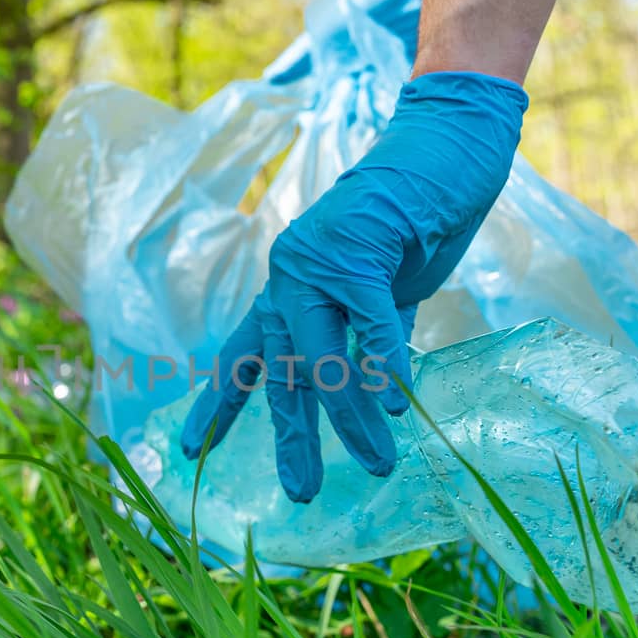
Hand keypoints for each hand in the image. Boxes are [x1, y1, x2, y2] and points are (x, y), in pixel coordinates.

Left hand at [180, 71, 527, 500]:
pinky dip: (384, 366)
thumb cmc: (417, 217)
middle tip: (301, 491)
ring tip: (376, 462)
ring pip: (325, 359)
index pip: (244, 355)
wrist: (444, 146)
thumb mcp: (382, 288)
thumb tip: (372, 393)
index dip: (218, 403)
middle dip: (294, 437)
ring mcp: (318, 263)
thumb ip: (366, 333)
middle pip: (284, 373)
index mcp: (288, 286)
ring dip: (351, 417)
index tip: (193, 448)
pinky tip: (398, 405)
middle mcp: (290, 277)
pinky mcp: (359, 252)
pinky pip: (370, 325)